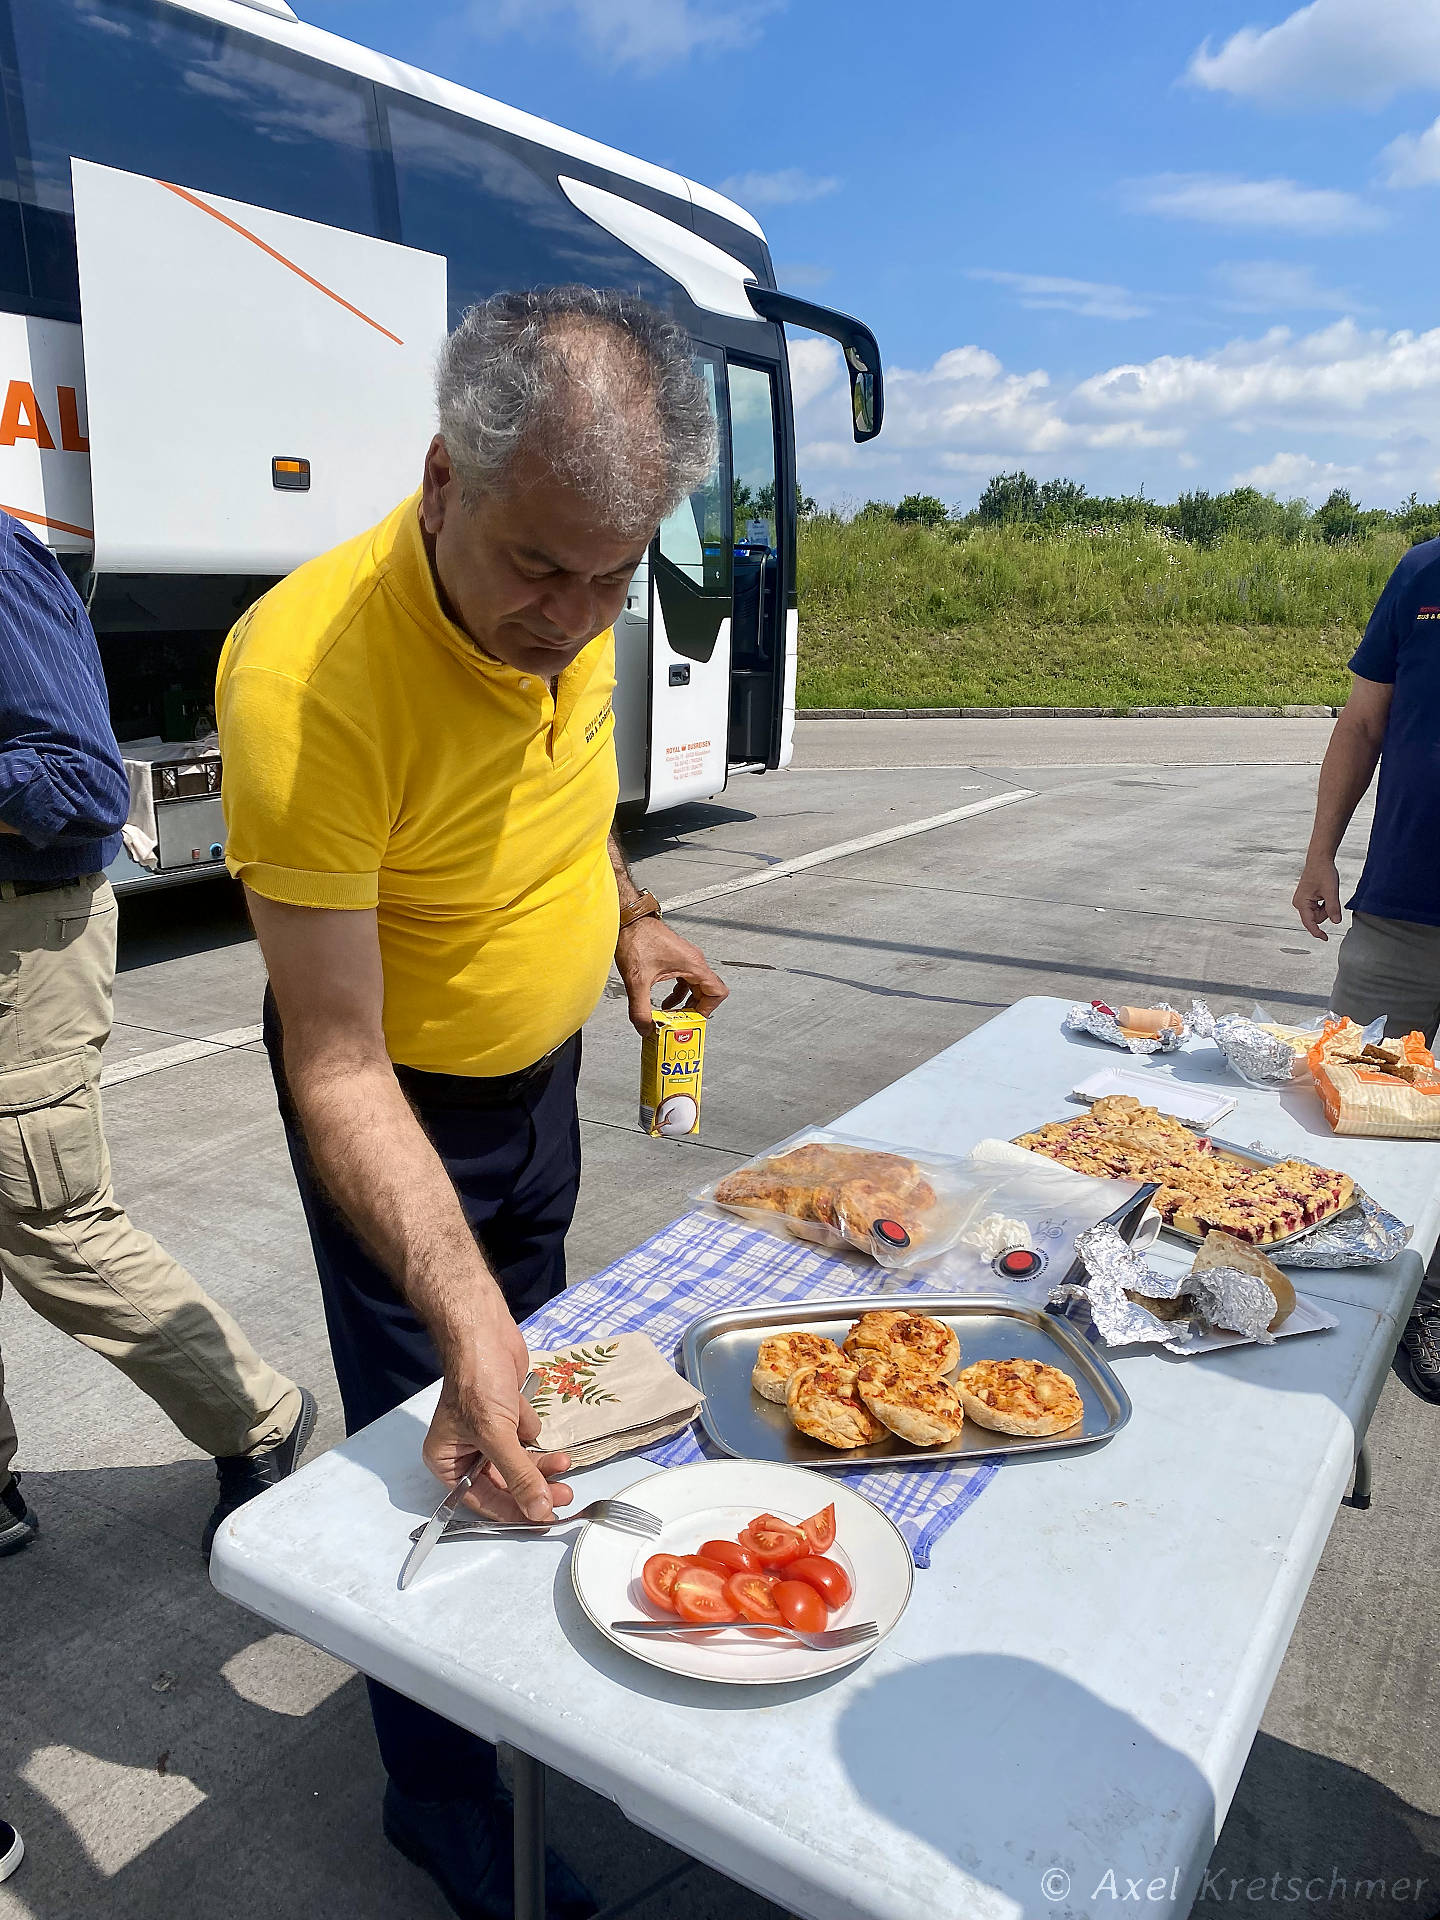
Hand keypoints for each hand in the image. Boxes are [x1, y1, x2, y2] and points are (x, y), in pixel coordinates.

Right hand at [421, 1307, 571, 1521]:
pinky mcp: (505, 1415)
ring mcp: (486, 1433)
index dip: (514, 1510)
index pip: (482, 1500)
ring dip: (541, 1464)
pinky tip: (529, 1416)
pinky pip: (525, 1438)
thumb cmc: (479, 1383)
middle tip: (565, 1494)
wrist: (484, 1332)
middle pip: (504, 1483)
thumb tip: (539, 1513)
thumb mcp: (497, 1435)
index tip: (545, 1519)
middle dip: (535, 1486)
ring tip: (565, 1462)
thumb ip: (519, 1476)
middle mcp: (464, 1451)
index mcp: (447, 1462)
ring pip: (519, 1462)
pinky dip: (533, 1433)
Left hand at [615, 915, 728, 1035]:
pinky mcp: (675, 958)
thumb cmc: (637, 938)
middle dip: (694, 1010)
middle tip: (680, 1022)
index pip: (717, 992)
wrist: (628, 920)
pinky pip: (685, 980)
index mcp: (693, 965)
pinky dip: (678, 994)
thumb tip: (645, 1028)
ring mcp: (685, 958)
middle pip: (707, 992)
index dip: (707, 1009)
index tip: (691, 1019)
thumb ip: (640, 1010)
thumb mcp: (637, 981)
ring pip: (696, 987)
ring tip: (670, 1015)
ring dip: (685, 1003)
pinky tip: (663, 1001)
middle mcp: (693, 960)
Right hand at [1293, 858, 1342, 940]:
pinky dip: (1324, 903)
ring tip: (1327, 892)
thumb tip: (1336, 922)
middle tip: (1330, 897)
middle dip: (1326, 911)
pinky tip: (1325, 892)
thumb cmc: (1323, 872)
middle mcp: (1299, 903)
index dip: (1318, 932)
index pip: (1310, 923)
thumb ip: (1333, 908)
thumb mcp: (1331, 891)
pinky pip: (1317, 907)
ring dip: (1326, 906)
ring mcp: (1302, 901)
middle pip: (1316, 918)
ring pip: (1318, 913)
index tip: (1326, 938)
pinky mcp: (1306, 898)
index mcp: (1302, 903)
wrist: (1320, 860)